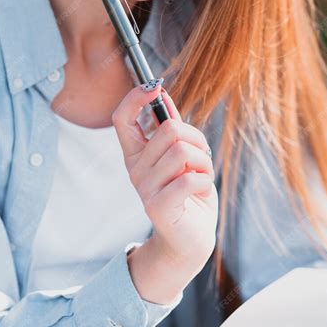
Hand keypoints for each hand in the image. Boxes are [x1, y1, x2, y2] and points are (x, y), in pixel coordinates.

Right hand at [112, 82, 217, 278]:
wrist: (192, 239)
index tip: (154, 87)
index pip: (122, 118)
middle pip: (169, 129)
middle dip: (197, 139)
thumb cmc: (188, 193)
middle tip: (201, 158)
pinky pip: (190, 177)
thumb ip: (169, 128)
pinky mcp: (158, 206)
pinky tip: (201, 190)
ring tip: (200, 176)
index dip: (134, 97)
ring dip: (203, 162)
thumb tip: (160, 95)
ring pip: (183, 151)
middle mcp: (135, 169)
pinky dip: (205, 180)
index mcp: (136, 154)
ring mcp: (144, 188)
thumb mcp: (181, 156)